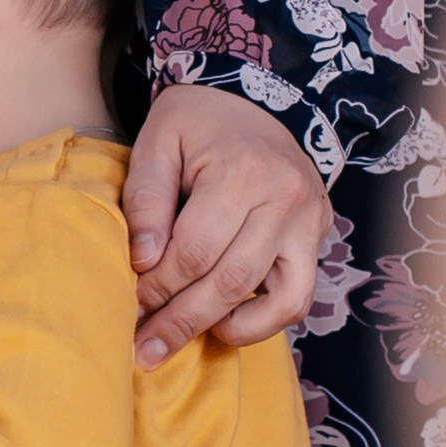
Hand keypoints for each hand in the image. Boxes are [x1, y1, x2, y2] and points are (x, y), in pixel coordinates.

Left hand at [126, 82, 329, 366]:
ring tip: (176, 342)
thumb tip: (142, 261)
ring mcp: (308, 222)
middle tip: (144, 347)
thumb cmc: (196, 123)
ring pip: (273, 299)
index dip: (157, 285)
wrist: (254, 99)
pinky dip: (263, 323)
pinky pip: (298, 298)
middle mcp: (284, 200)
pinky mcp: (317, 237)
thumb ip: (146, 199)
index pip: (193, 250)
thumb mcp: (158, 142)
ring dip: (220, 328)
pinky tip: (223, 326)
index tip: (128, 304)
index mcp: (241, 172)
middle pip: (229, 280)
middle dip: (180, 318)